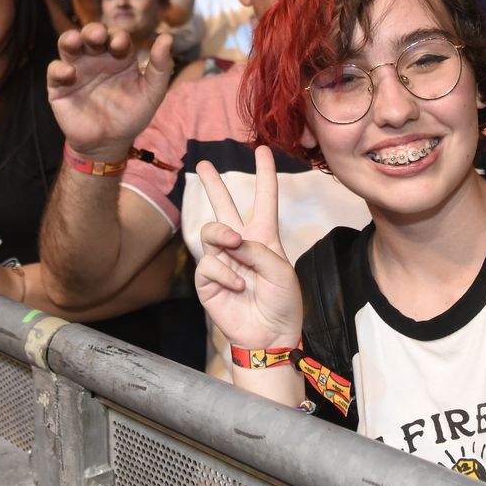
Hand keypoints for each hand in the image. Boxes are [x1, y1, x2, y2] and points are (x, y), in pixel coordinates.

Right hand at [48, 25, 173, 157]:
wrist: (109, 144)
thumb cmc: (131, 115)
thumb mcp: (152, 92)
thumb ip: (160, 67)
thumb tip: (168, 37)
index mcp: (118, 57)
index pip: (117, 37)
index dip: (118, 37)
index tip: (121, 44)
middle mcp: (96, 58)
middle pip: (91, 34)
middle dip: (93, 31)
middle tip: (98, 36)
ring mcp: (77, 69)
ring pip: (68, 45)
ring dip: (70, 39)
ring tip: (75, 41)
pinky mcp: (59, 86)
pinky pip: (54, 70)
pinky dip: (59, 68)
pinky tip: (69, 73)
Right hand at [193, 146, 302, 349]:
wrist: (270, 335)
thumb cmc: (283, 302)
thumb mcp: (281, 270)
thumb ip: (256, 249)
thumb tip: (229, 239)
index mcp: (264, 238)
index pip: (265, 200)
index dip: (265, 175)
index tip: (263, 150)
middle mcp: (241, 245)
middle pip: (224, 207)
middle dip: (214, 185)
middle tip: (203, 163)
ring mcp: (223, 261)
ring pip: (210, 230)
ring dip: (221, 234)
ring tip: (232, 244)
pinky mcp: (208, 281)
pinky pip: (208, 264)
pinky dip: (223, 273)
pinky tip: (237, 286)